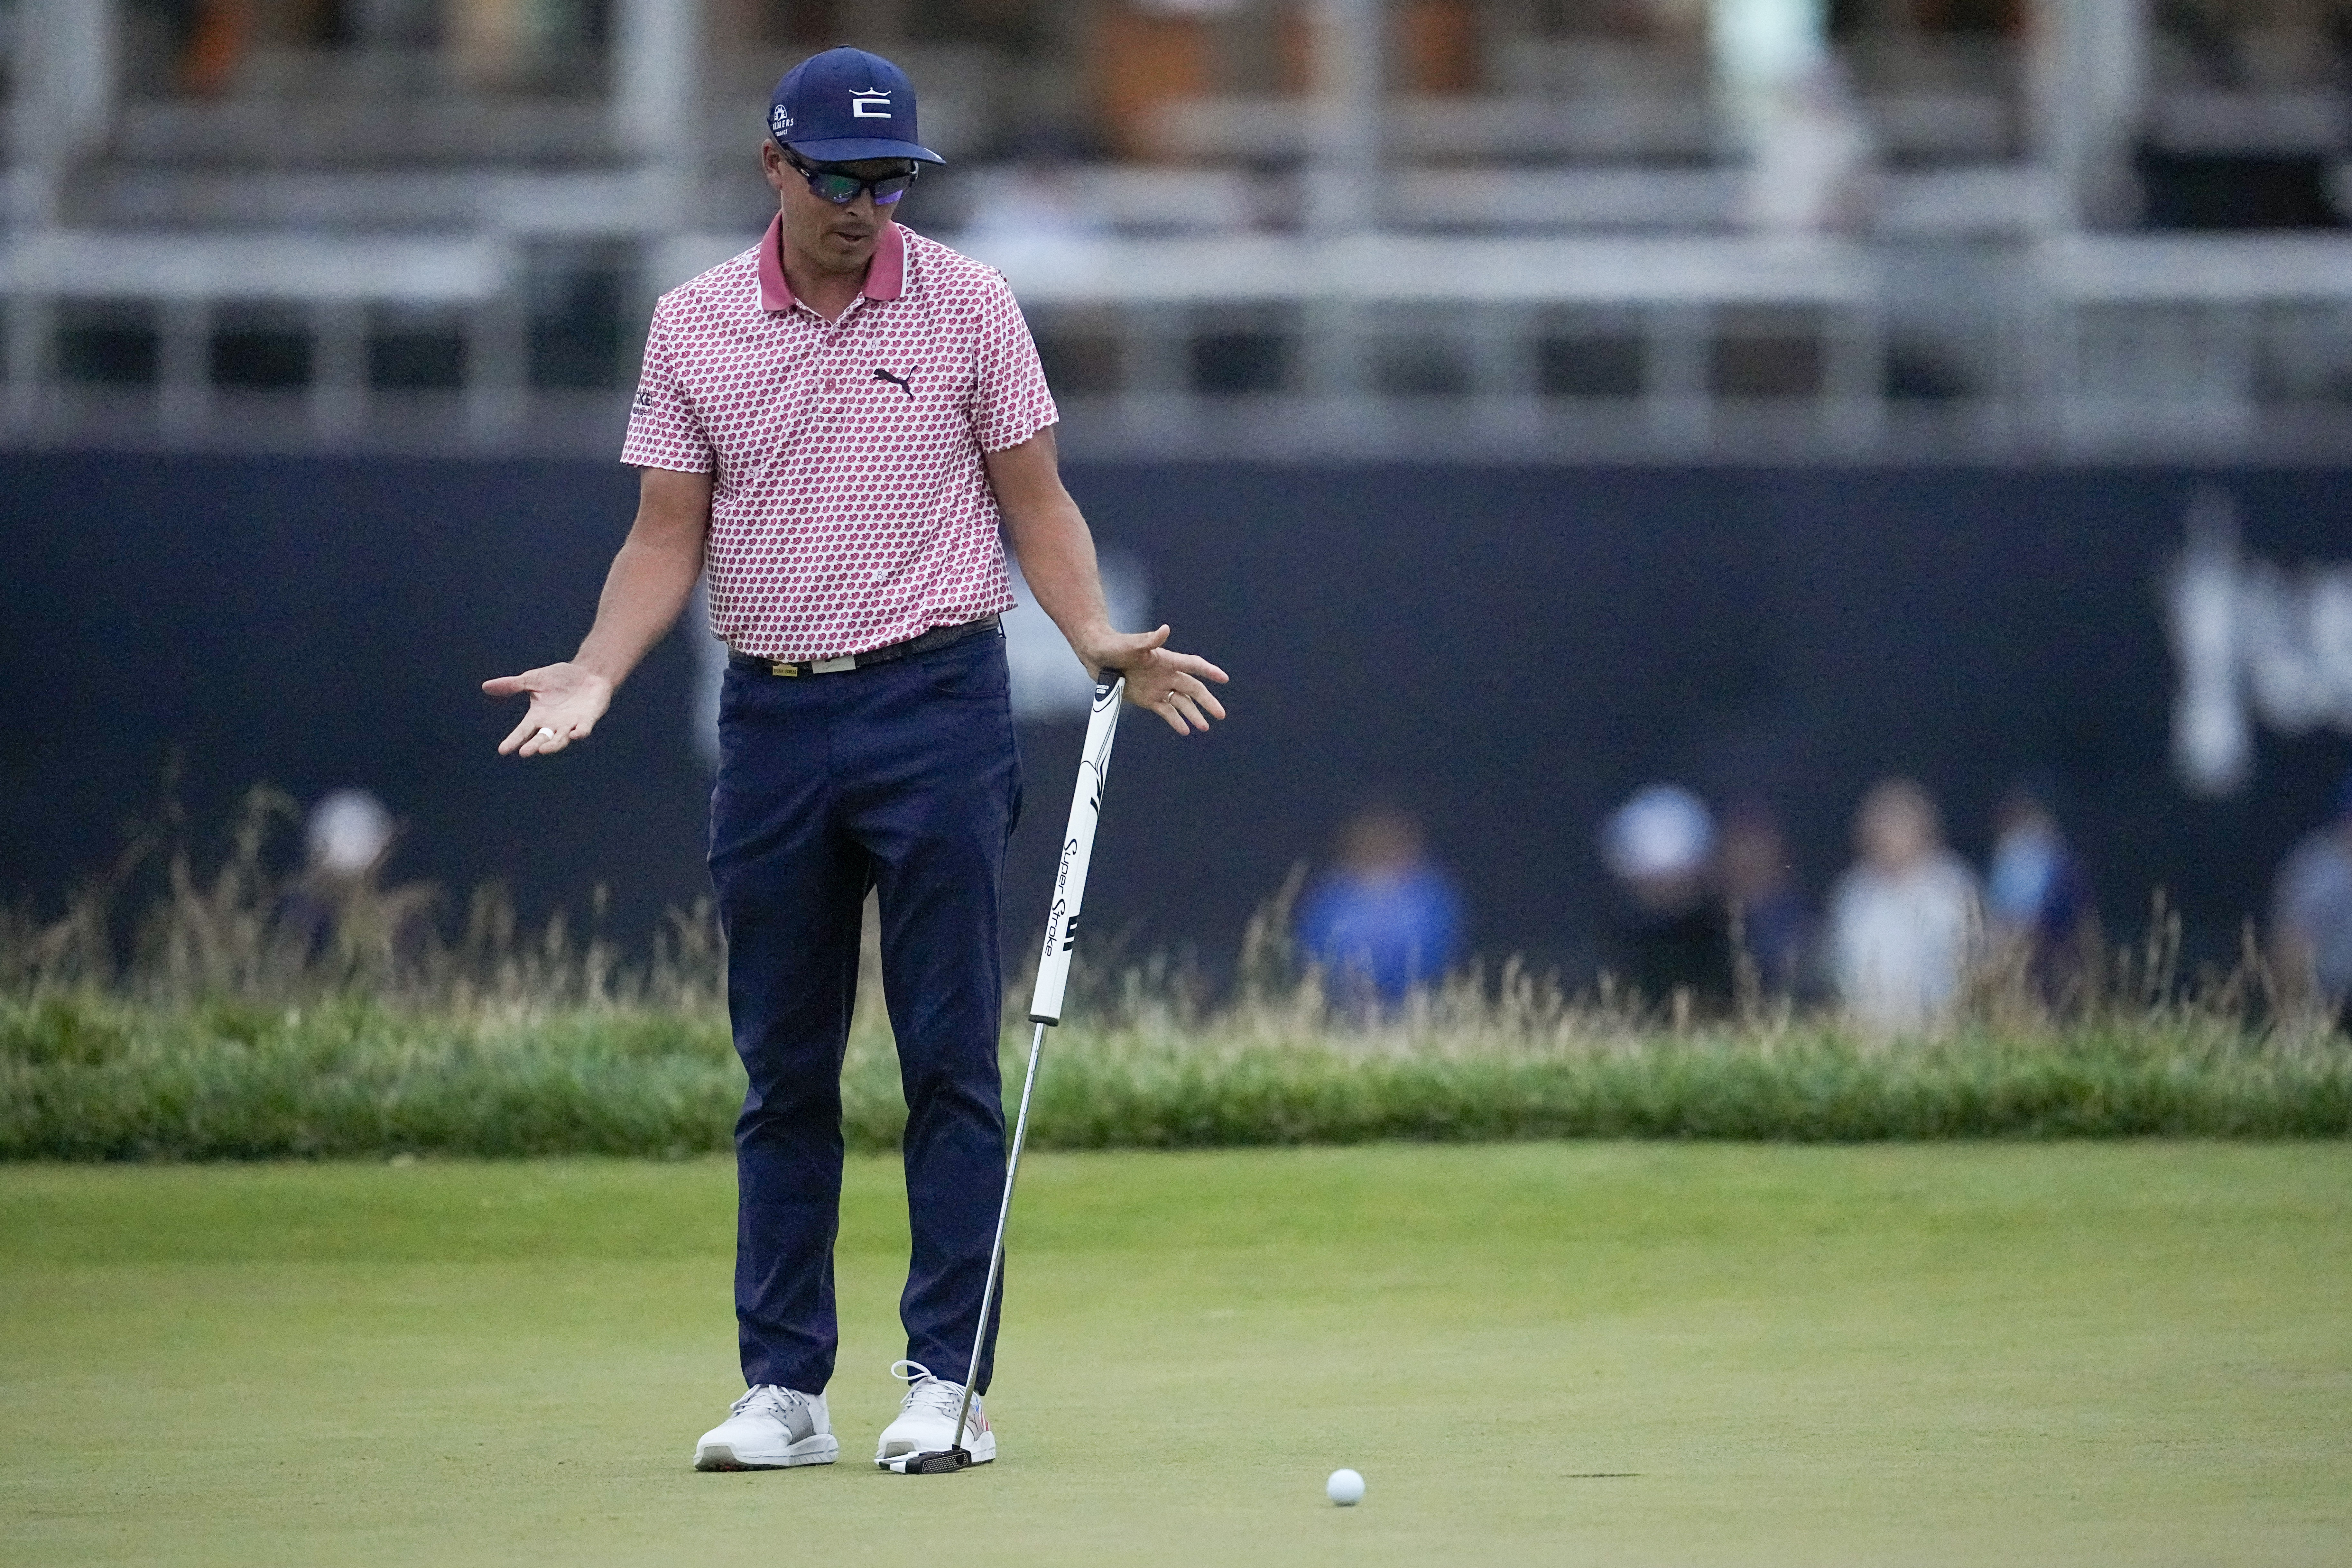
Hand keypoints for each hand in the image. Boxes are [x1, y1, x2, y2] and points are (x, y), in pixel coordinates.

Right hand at [482, 662, 614, 755]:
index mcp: (538, 717)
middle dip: (533, 746)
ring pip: (561, 739)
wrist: (588, 672)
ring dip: (553, 745)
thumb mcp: (533, 679)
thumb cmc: (560, 678)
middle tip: (525, 752)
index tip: (502, 750)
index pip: (523, 731)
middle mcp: (553, 725)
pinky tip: (575, 734)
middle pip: (541, 739)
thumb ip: (512, 685)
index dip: (514, 741)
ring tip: (543, 749)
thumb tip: (485, 686)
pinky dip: (579, 733)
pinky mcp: (587, 720)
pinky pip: (583, 730)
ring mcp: (571, 724)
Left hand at [1085, 625, 1228, 734]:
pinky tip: (1185, 730)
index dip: (1209, 671)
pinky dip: (1175, 721)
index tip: (1223, 679)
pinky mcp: (1148, 699)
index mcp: (1167, 660)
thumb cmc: (1115, 645)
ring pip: (1182, 703)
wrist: (1097, 656)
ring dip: (1194, 714)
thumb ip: (1150, 640)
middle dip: (1207, 701)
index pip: (1193, 665)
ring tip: (1204, 727)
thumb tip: (1165, 629)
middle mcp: (1167, 675)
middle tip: (1221, 714)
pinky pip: (1166, 712)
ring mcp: (1159, 688)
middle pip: (1193, 689)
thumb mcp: (1132, 644)